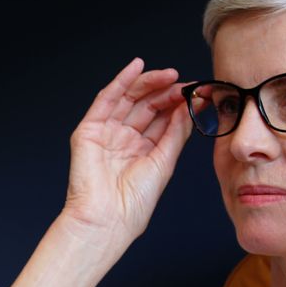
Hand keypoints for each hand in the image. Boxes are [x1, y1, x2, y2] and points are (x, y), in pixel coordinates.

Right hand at [62, 58, 191, 244]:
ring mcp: (106, 133)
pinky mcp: (89, 130)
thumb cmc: (134, 203)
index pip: (161, 119)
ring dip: (148, 83)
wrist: (108, 219)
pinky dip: (120, 81)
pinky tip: (136, 67)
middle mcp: (125, 139)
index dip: (177, 104)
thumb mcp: (164, 163)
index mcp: (143, 150)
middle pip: (146, 106)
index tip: (196, 93)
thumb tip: (189, 108)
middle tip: (183, 83)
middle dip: (165, 92)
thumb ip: (175, 133)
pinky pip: (105, 100)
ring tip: (169, 74)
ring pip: (128, 99)